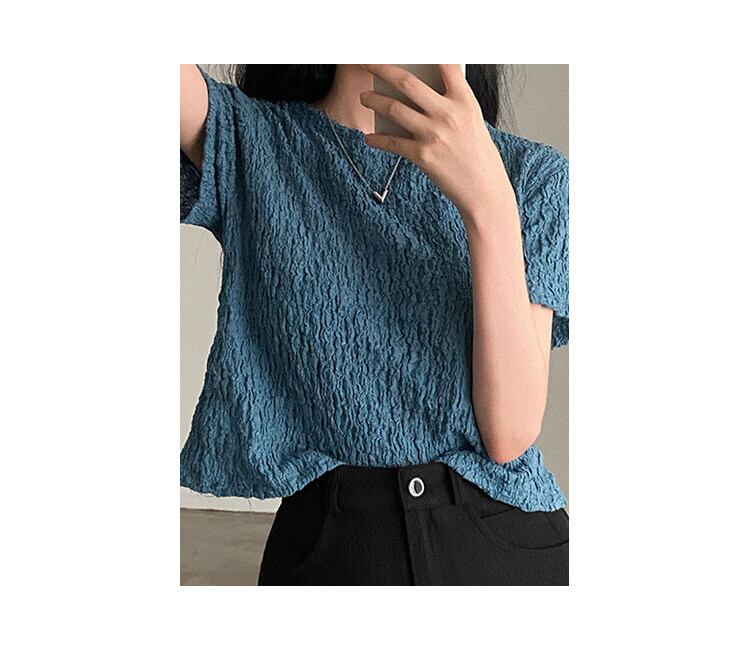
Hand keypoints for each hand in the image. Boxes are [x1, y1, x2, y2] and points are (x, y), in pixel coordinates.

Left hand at [358, 64, 516, 221]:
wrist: (484, 190)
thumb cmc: (478, 156)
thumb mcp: (473, 121)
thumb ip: (452, 103)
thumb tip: (422, 91)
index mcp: (465, 101)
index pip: (446, 65)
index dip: (425, 51)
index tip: (405, 44)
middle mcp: (448, 114)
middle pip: (407, 82)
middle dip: (382, 69)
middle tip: (369, 63)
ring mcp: (434, 134)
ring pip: (393, 109)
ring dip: (374, 101)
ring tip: (365, 97)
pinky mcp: (422, 156)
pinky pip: (392, 142)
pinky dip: (376, 139)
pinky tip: (369, 137)